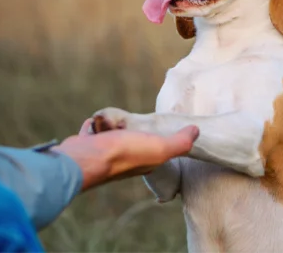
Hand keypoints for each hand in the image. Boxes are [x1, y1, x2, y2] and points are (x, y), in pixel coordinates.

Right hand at [52, 119, 198, 190]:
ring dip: (110, 126)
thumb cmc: (124, 153)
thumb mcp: (160, 147)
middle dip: (130, 129)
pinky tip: (94, 123)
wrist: (86, 158)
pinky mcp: (86, 147)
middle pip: (131, 140)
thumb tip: (196, 131)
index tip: (157, 126)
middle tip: (130, 121)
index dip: (157, 137)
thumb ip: (180, 142)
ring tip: (111, 121)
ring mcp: (104, 154)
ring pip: (110, 135)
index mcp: (144, 162)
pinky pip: (92, 133)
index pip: (155, 148)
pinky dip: (93, 127)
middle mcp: (124, 161)